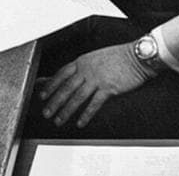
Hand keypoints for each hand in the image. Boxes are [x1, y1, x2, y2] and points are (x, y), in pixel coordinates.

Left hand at [36, 42, 154, 128]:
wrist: (136, 56)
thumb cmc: (118, 56)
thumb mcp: (95, 56)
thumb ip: (83, 65)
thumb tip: (72, 74)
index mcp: (82, 61)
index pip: (61, 74)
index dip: (50, 85)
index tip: (42, 95)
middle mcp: (87, 69)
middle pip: (66, 87)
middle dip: (54, 101)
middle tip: (46, 113)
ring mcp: (97, 79)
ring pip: (77, 96)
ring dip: (66, 110)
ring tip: (59, 120)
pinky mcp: (108, 88)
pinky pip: (94, 103)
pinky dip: (86, 114)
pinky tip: (80, 122)